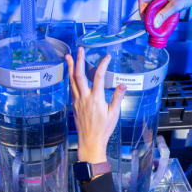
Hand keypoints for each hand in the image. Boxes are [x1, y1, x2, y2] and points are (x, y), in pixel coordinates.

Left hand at [66, 48, 126, 163]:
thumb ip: (117, 97)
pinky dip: (70, 79)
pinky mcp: (74, 105)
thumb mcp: (114, 114)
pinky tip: (70, 74)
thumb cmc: (103, 129)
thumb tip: (122, 84)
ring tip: (69, 57)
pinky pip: (71, 88)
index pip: (99, 77)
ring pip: (72, 81)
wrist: (90, 141)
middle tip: (79, 49)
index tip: (107, 56)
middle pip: (80, 75)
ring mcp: (77, 101)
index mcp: (96, 99)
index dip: (103, 64)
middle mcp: (84, 98)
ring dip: (71, 68)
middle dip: (80, 61)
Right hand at [139, 0, 191, 27]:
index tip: (146, 21)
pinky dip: (161, 3)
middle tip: (153, 22)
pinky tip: (166, 11)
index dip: (142, 11)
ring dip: (156, 8)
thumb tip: (154, 24)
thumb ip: (164, 15)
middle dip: (149, 12)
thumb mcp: (177, 6)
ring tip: (160, 18)